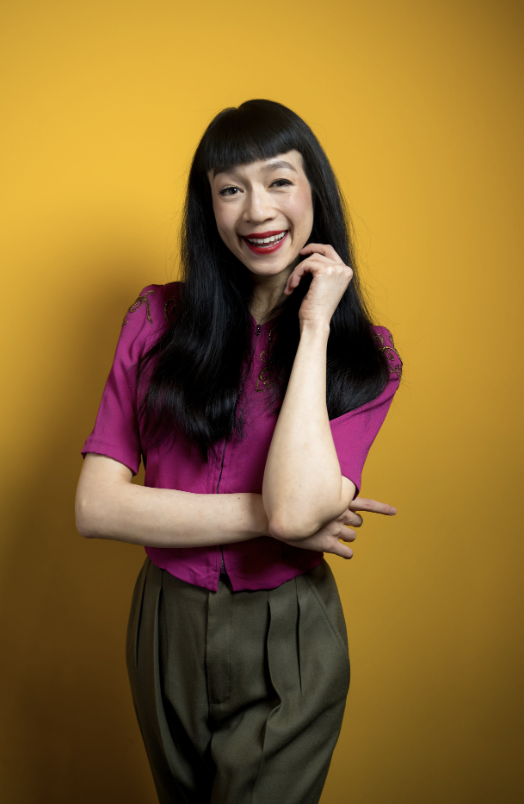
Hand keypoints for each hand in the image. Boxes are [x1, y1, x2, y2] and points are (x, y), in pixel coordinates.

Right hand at [280, 496, 396, 559]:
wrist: (274, 516)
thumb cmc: (293, 504)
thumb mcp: (312, 494)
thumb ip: (328, 496)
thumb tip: (337, 499)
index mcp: (338, 501)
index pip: (365, 504)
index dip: (382, 509)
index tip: (394, 512)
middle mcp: (338, 514)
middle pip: (358, 522)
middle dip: (351, 523)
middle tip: (338, 523)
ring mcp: (334, 529)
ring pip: (352, 537)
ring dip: (345, 536)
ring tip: (330, 534)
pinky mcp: (327, 544)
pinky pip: (346, 552)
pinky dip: (345, 553)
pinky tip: (339, 551)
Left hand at [283, 243, 352, 326]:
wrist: (316, 321)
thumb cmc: (317, 308)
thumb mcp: (323, 286)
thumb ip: (323, 271)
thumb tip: (310, 256)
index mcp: (346, 273)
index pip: (331, 252)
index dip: (317, 249)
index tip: (304, 253)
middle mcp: (344, 269)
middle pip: (322, 251)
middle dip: (308, 252)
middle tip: (298, 256)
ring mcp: (336, 269)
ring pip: (310, 259)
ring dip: (297, 272)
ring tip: (292, 285)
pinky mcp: (324, 271)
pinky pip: (305, 265)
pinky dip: (296, 274)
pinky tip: (293, 287)